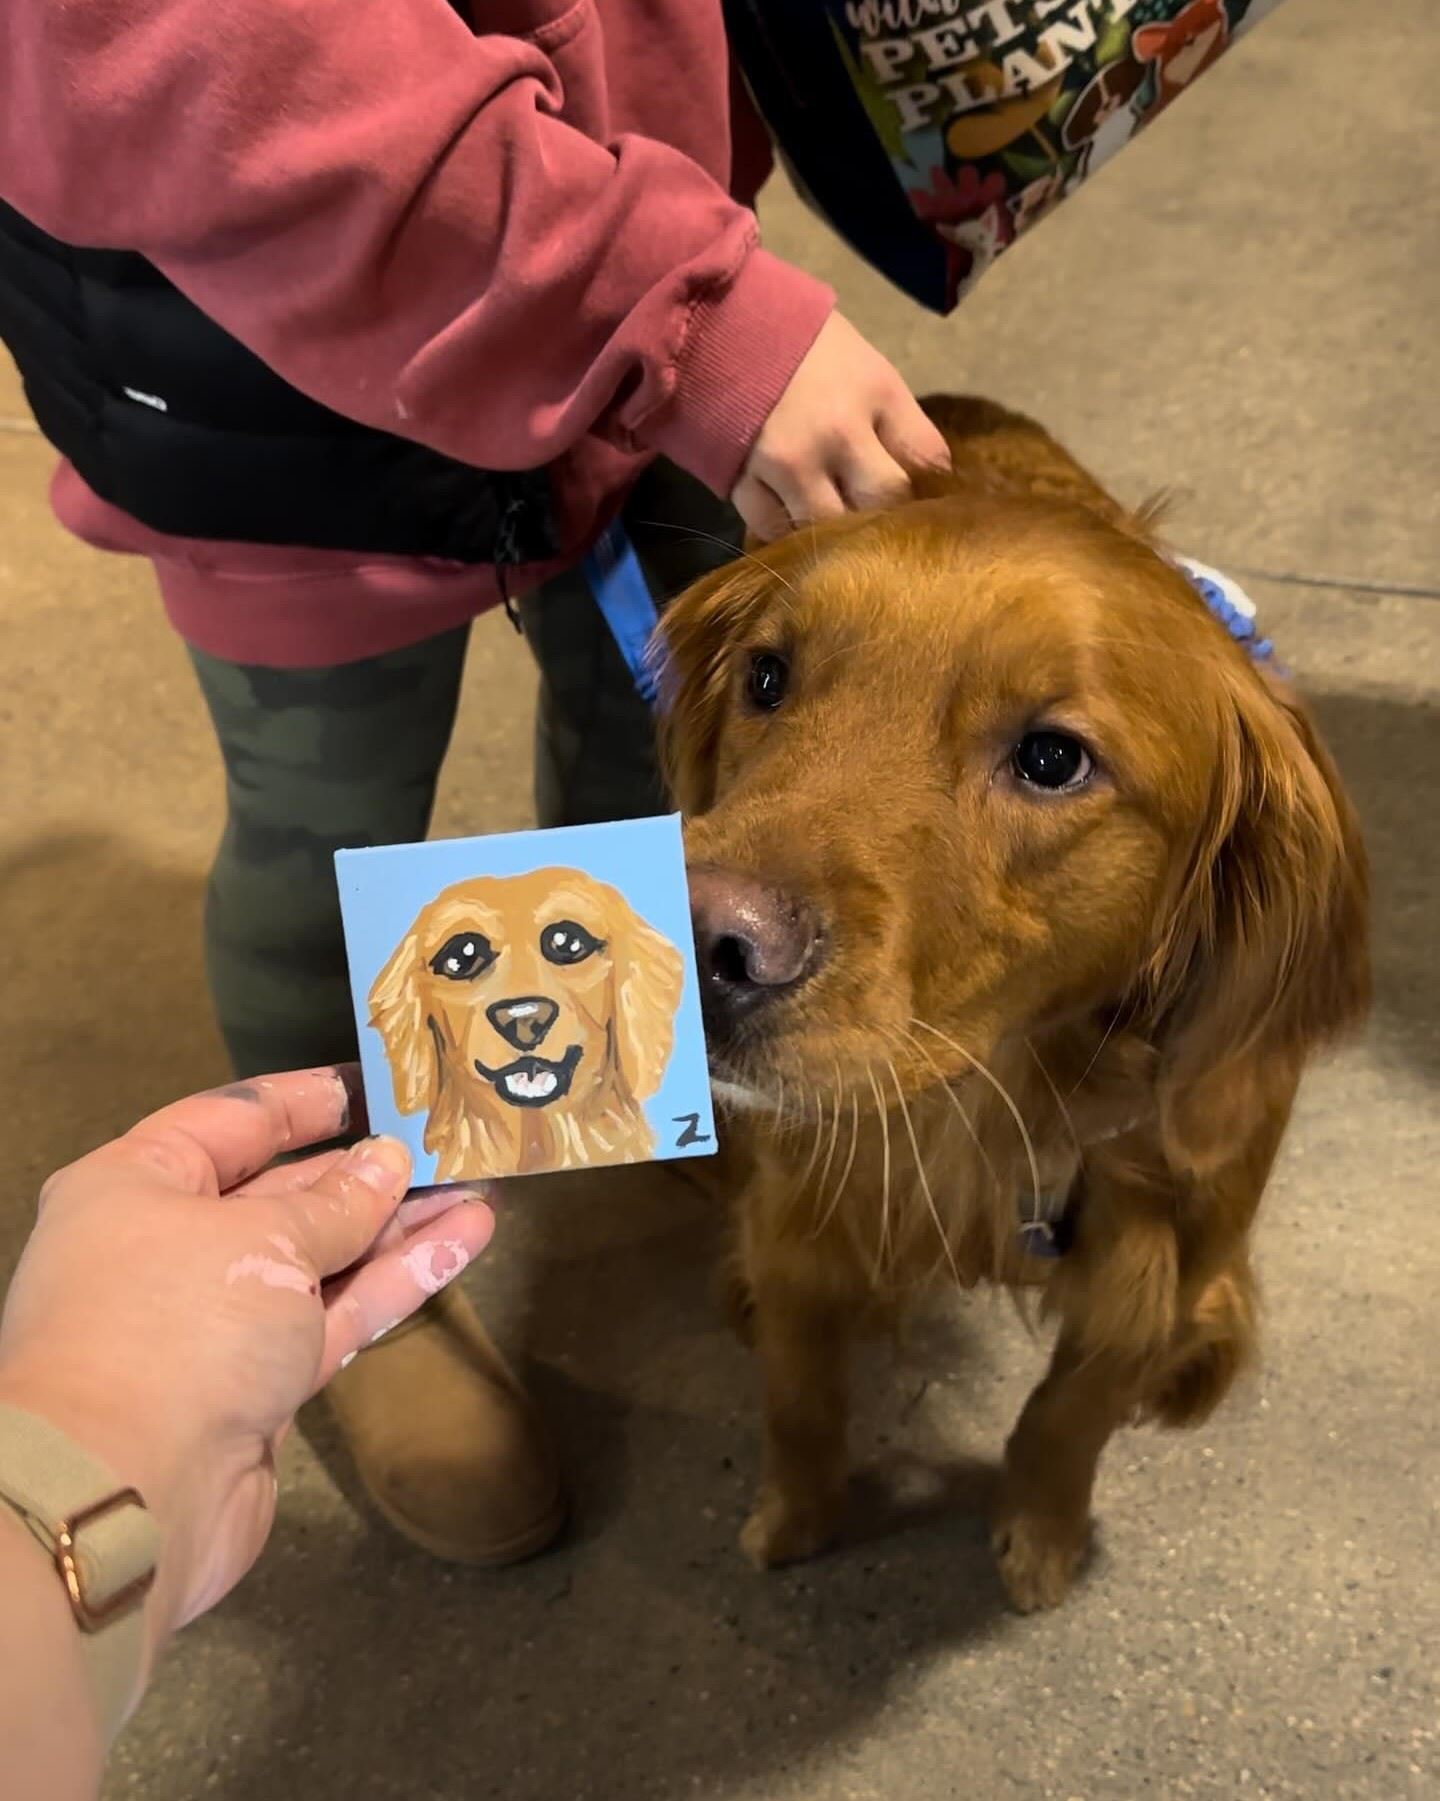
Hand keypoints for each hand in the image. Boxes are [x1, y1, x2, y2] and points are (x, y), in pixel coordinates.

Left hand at [0, 1068, 493, 1664]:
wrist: (124, 1496)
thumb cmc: (171, 1330)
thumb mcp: (263, 1240)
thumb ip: (337, 1202)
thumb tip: (388, 1162)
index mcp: (136, 1186)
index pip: (233, 1120)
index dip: (309, 1099)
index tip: (380, 1082)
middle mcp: (169, 1247)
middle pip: (284, 1193)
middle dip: (368, 1170)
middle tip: (448, 1141)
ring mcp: (216, 1322)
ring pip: (321, 1259)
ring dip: (398, 1227)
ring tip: (477, 1190)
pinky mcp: (258, 1387)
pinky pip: (334, 1316)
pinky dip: (393, 1283)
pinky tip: (462, 1245)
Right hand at [732, 312, 950, 540]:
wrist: (712, 322)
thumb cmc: (797, 342)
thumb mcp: (862, 363)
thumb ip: (891, 420)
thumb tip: (919, 478)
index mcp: (876, 391)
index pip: (928, 460)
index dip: (930, 483)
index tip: (919, 491)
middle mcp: (838, 430)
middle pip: (884, 502)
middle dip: (884, 512)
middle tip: (870, 508)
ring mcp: (789, 461)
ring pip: (830, 527)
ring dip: (833, 527)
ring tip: (828, 512)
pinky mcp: (743, 481)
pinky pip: (775, 529)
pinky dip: (784, 527)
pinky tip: (786, 508)